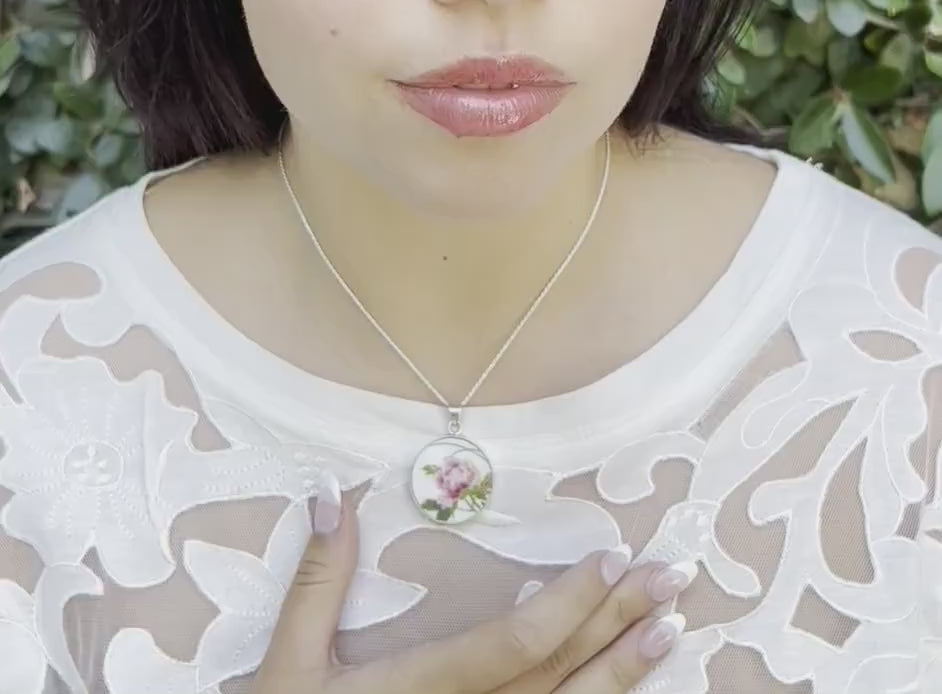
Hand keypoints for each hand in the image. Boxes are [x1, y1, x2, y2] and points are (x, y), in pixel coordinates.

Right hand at [250, 477, 692, 693]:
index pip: (517, 644)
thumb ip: (318, 581)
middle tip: (673, 578)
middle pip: (560, 677)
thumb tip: (330, 493)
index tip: (612, 556)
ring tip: (672, 632)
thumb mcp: (289, 665)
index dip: (571, 602)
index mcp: (425, 691)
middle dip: (620, 624)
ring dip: (626, 675)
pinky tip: (627, 691)